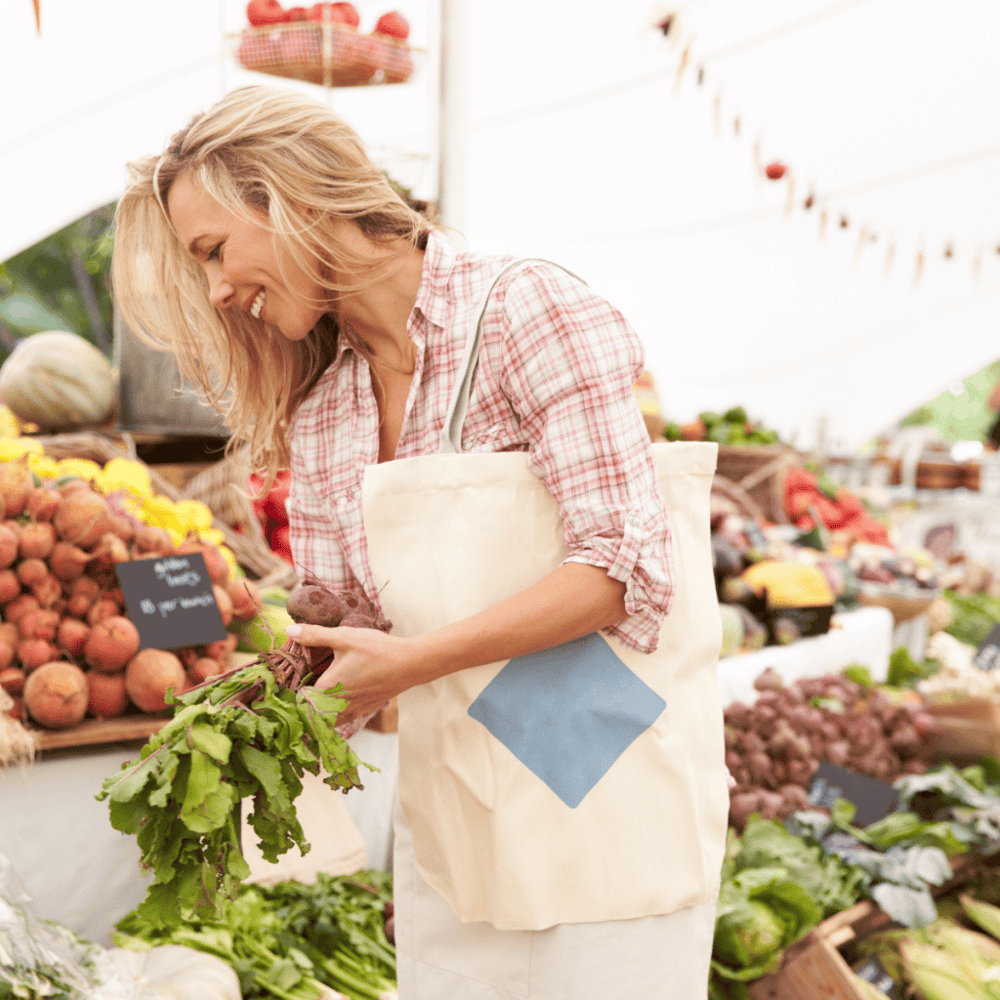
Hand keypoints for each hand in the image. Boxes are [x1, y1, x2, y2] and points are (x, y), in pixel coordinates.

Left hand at [286, 622, 416, 724]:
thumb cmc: (377, 650)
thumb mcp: (344, 637)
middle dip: (306, 705)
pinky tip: (344, 694)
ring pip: (330, 719)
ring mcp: (355, 710)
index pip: (300, 701)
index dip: (293, 695)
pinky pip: (347, 717)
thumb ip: (315, 635)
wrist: (410, 664)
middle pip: (313, 714)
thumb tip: (289, 630)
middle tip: (303, 690)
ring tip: (322, 695)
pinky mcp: (368, 709)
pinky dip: (340, 711)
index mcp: (328, 689)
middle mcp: (339, 705)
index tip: (289, 686)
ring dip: (323, 711)